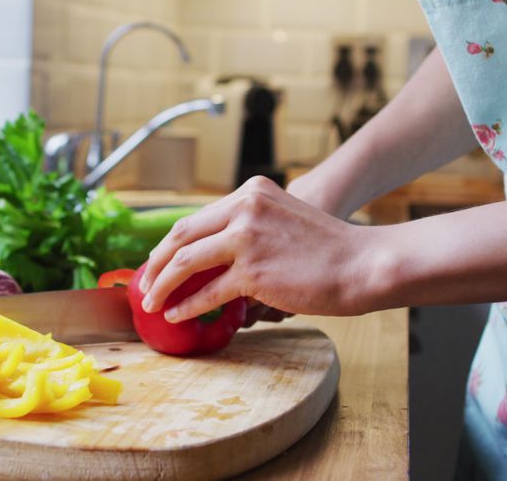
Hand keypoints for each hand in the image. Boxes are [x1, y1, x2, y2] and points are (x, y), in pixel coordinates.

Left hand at [139, 177, 379, 322]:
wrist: (361, 263)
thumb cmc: (328, 250)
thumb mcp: (284, 219)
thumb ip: (252, 228)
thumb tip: (215, 259)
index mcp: (251, 192)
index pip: (196, 218)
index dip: (171, 243)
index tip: (158, 262)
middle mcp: (245, 208)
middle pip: (181, 235)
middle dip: (156, 263)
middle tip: (144, 284)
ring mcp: (247, 238)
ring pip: (185, 262)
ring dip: (162, 286)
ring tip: (151, 303)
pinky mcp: (253, 271)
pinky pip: (207, 292)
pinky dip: (186, 305)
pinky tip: (176, 314)